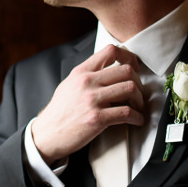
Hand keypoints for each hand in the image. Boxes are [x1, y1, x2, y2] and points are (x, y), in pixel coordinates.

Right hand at [30, 44, 144, 163]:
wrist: (47, 134)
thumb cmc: (59, 112)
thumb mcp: (69, 85)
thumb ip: (87, 75)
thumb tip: (108, 70)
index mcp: (81, 72)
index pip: (111, 51)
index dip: (129, 57)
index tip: (135, 67)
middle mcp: (87, 82)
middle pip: (126, 70)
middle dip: (138, 82)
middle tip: (138, 93)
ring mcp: (92, 100)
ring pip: (130, 88)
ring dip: (140, 99)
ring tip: (138, 107)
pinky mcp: (97, 118)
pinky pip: (127, 113)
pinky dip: (137, 117)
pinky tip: (137, 120)